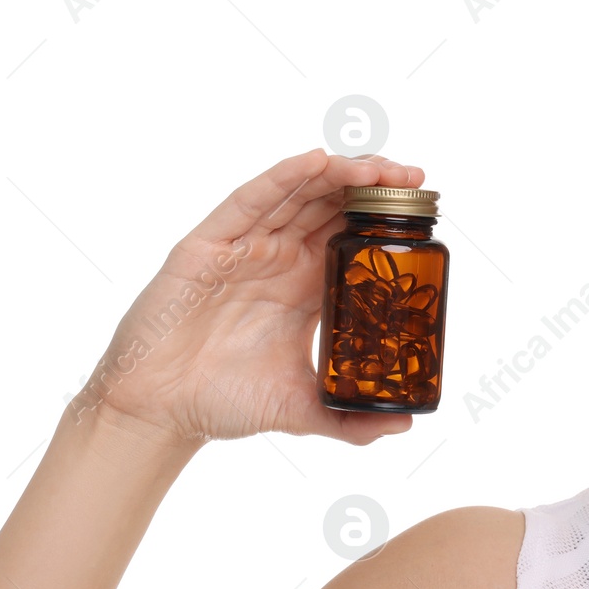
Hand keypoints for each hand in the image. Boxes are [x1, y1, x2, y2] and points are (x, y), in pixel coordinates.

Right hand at [69, 149, 425, 446]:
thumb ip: (351, 421)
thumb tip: (403, 427)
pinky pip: (248, 202)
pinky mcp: (206, 247)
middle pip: (330, 204)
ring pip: (296, 194)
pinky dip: (282, 178)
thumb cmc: (223, 402)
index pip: (350, 234)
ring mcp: (244, 248)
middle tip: (413, 179)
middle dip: (372, 185)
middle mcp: (277, 258)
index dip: (385, 215)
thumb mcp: (302, 410)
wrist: (161, 414)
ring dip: (337, 174)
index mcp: (303, 285)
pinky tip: (315, 161)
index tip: (427, 205)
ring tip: (377, 167)